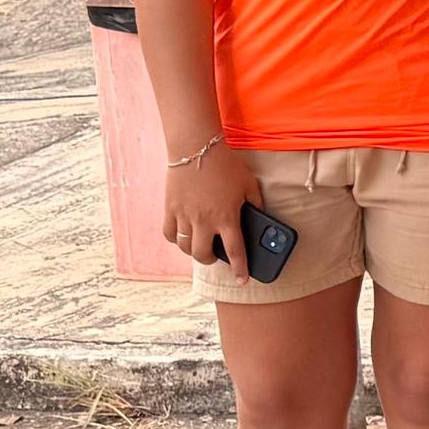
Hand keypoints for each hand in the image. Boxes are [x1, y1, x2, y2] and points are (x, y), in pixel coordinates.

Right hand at [161, 143, 264, 276]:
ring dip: (192, 250)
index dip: (240, 269)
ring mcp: (184, 216)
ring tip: (199, 244)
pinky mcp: (170, 209)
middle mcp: (204, 221)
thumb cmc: (226, 165)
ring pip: (184, 247)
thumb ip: (256, 204)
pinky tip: (182, 234)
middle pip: (203, 255)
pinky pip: (169, 233)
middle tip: (215, 256)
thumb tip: (260, 218)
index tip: (241, 280)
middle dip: (210, 260)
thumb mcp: (249, 184)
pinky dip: (175, 239)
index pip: (235, 251)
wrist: (197, 148)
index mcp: (226, 217)